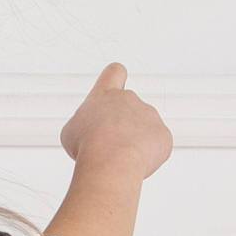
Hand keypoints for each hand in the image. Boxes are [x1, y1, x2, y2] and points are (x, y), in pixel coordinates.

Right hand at [61, 62, 172, 180]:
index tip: (114, 89)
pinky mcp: (164, 134)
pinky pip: (157, 146)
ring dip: (135, 142)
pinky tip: (135, 163)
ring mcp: (150, 115)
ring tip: (121, 158)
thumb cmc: (88, 146)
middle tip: (110, 145)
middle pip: (129, 109)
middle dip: (122, 126)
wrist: (110, 161)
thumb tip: (91, 133)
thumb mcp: (72, 131)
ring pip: (143, 130)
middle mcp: (130, 99)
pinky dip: (148, 156)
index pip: (115, 72)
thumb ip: (85, 125)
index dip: (115, 79)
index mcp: (106, 95)